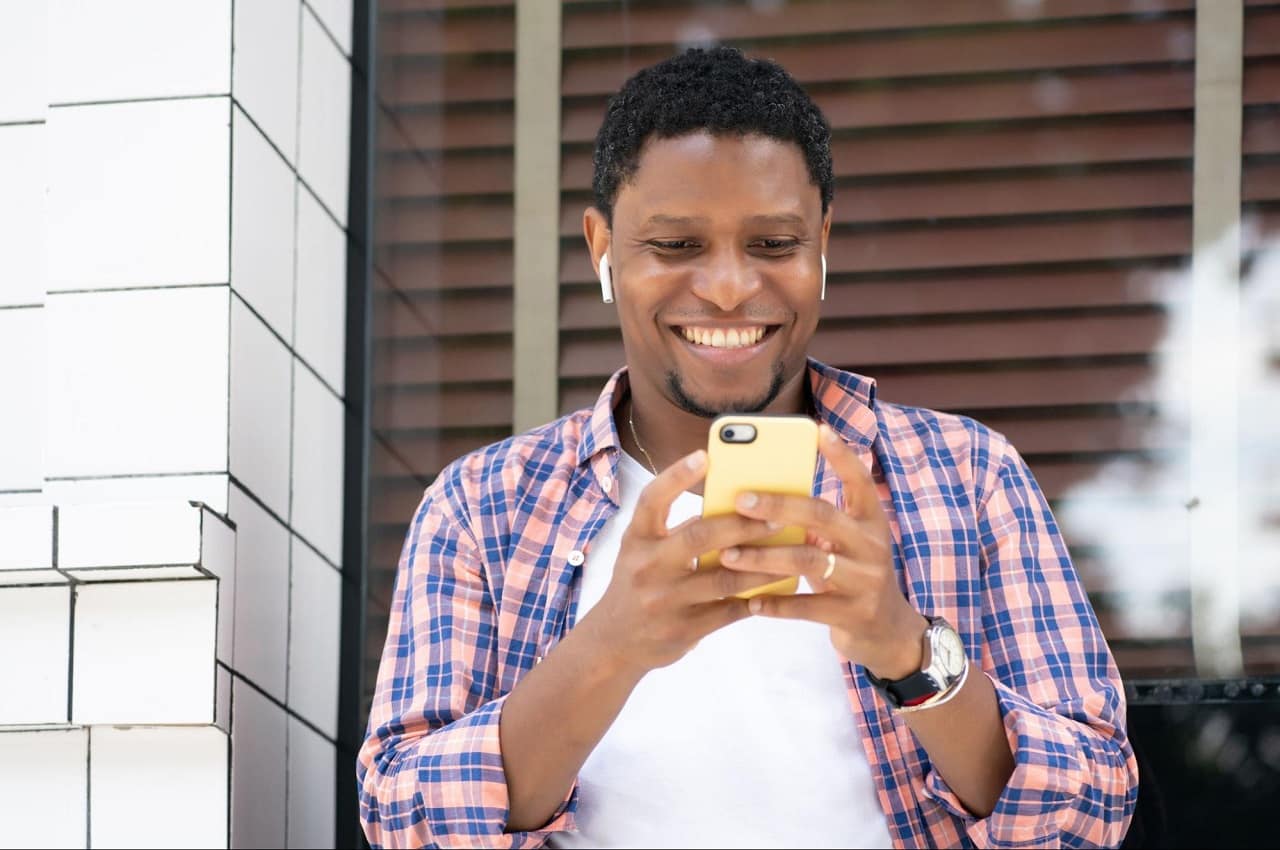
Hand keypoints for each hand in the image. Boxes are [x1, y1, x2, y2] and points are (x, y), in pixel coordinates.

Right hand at [581, 449, 789, 675]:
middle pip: (698, 537)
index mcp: (637, 539)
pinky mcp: (684, 630)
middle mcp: (647, 567)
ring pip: (723, 579)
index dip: (676, 476)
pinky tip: (778, 586)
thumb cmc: (638, 583)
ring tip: (789, 550)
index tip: (704, 456)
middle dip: (741, 524)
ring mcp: (665, 601)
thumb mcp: (643, 551)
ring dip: (761, 564)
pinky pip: (729, 611)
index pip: (652, 499)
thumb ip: (675, 530)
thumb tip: (728, 507)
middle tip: (776, 514)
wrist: (615, 642)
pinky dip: (755, 597)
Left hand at [719, 424, 926, 679]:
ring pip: (809, 561)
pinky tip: (750, 600)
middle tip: (741, 499)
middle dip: (778, 504)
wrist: (889, 633)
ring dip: (764, 556)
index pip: (860, 480)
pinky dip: (776, 603)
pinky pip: (808, 607)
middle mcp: (873, 546)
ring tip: (729, 554)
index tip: (817, 430)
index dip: (841, 455)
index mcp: (872, 521)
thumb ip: (819, 523)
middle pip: (822, 515)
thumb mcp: (848, 544)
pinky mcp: (855, 615)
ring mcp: (866, 581)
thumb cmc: (854, 576)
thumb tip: (762, 498)